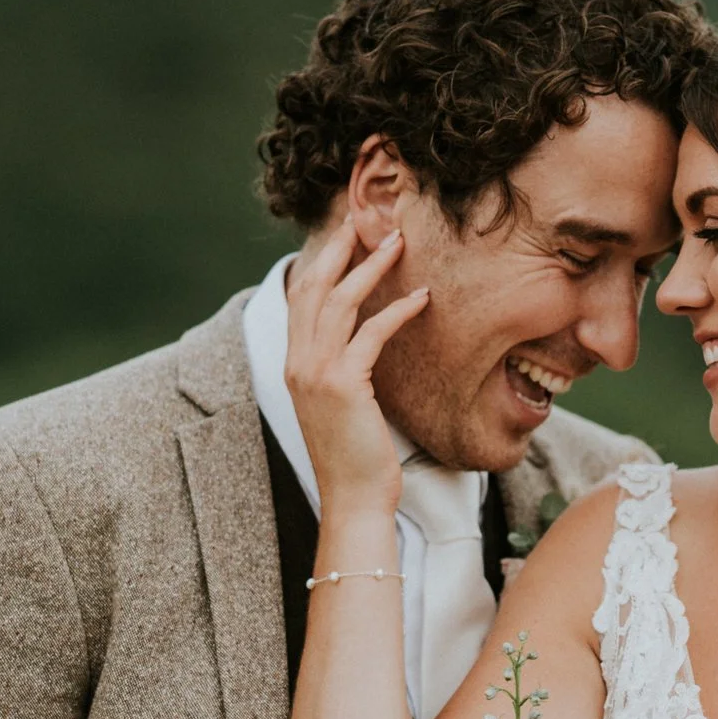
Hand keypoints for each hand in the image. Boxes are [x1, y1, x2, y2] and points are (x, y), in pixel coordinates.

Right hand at [283, 220, 429, 517]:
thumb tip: (365, 345)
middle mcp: (298, 362)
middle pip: (314, 287)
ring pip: (340, 301)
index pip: (302, 298)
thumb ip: (344, 371)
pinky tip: (422, 298)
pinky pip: (372, 334)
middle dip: (339, 248)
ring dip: (370, 266)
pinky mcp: (344, 385)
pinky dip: (398, 311)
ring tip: (398, 241)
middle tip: (365, 218)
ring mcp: (316, 373)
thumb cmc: (357, 457)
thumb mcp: (342, 406)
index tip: (345, 233)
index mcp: (295, 364)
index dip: (321, 261)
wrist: (354, 500)